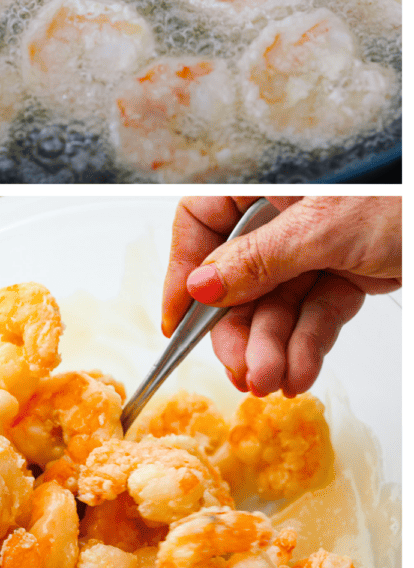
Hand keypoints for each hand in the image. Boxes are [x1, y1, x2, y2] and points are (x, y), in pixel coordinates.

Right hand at [162, 197, 400, 396]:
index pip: (201, 225)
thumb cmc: (403, 198)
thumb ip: (257, 262)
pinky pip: (314, 313)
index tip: (177, 322)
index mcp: (265, 185)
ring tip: (275, 382)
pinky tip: (300, 373)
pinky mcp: (346, 272)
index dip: (183, 273)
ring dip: (273, 348)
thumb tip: (199, 288)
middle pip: (238, 278)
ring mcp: (314, 245)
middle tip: (241, 370)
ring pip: (276, 304)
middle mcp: (282, 215)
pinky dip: (308, 346)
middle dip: (241, 330)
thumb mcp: (321, 230)